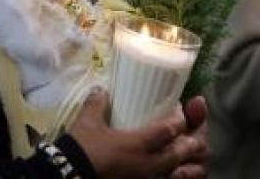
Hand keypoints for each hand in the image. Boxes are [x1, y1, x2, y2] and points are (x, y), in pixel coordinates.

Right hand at [67, 89, 204, 178]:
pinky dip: (172, 176)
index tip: (179, 111)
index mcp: (138, 144)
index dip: (179, 119)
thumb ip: (97, 103)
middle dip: (190, 142)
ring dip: (186, 164)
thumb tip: (101, 89)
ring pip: (178, 174)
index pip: (170, 130)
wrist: (68, 174)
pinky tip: (169, 171)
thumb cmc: (81, 148)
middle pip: (180, 153)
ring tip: (186, 158)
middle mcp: (148, 164)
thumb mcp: (87, 122)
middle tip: (191, 133)